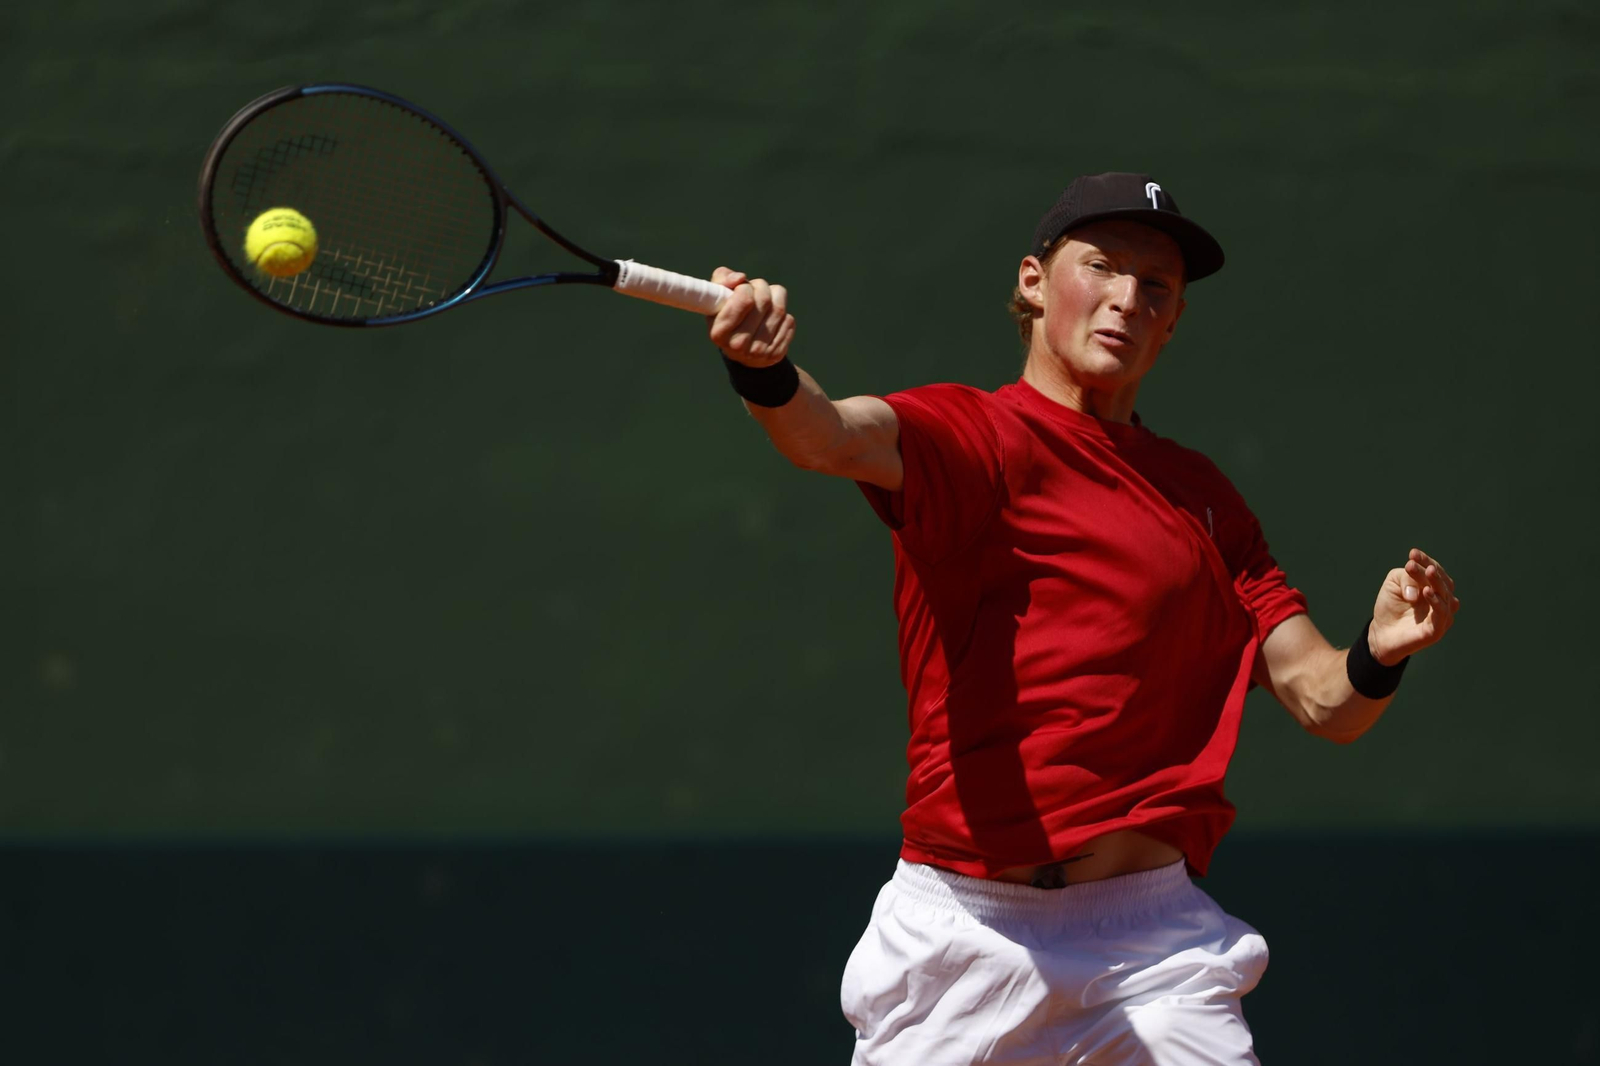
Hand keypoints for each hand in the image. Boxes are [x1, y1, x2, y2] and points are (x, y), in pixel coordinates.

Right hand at [707, 266, 794, 366]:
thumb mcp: (717, 297)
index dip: (745, 287)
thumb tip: (741, 277)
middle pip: (764, 300)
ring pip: (779, 308)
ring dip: (774, 297)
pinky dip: (783, 314)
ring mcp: (759, 351)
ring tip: (764, 301)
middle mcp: (738, 345)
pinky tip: (771, 318)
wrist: (741, 352)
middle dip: (761, 287)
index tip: (741, 288)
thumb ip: (722, 279)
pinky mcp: (777, 353)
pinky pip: (789, 321)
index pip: (744, 299)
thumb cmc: (727, 316)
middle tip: (755, 290)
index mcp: (719, 332)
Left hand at [1368, 548, 1460, 664]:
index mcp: (1433, 586)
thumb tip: (1420, 591)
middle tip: (1415, 562)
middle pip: (1441, 581)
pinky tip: (1426, 592)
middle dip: (1430, 570)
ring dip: (1436, 582)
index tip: (1413, 553)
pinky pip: (1441, 614)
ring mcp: (1442, 615)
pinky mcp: (1437, 630)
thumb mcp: (1394, 584)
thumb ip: (1406, 579)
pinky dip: (1436, 601)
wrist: (1381, 633)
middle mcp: (1442, 600)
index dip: (1425, 561)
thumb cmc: (1390, 607)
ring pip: (1445, 596)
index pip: (1434, 570)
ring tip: (1427, 572)